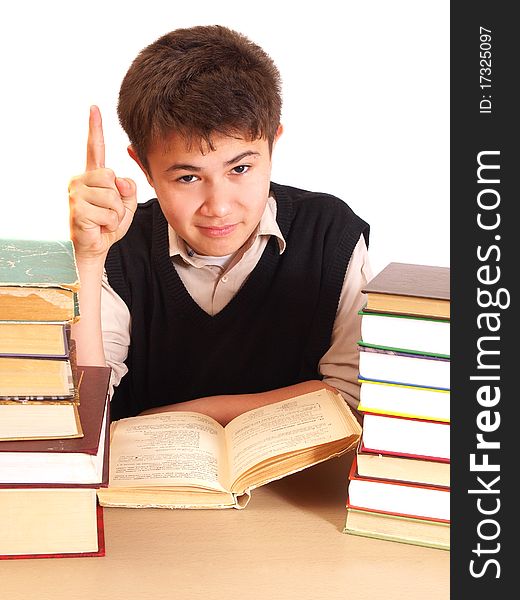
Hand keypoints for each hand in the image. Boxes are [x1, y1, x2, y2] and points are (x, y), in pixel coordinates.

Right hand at [68, 105, 137, 259]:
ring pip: (112, 196)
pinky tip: (99, 226)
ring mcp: (76, 194)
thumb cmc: (108, 224)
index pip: (94, 148)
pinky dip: (110, 223)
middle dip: (118, 199)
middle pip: (111, 177)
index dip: (95, 128)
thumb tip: (118, 180)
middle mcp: (80, 180)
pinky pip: (108, 212)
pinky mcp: (77, 209)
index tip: (94, 108)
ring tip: (104, 219)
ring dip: (115, 213)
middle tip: (108, 212)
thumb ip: (128, 189)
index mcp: (93, 175)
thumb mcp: (126, 204)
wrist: (95, 247)